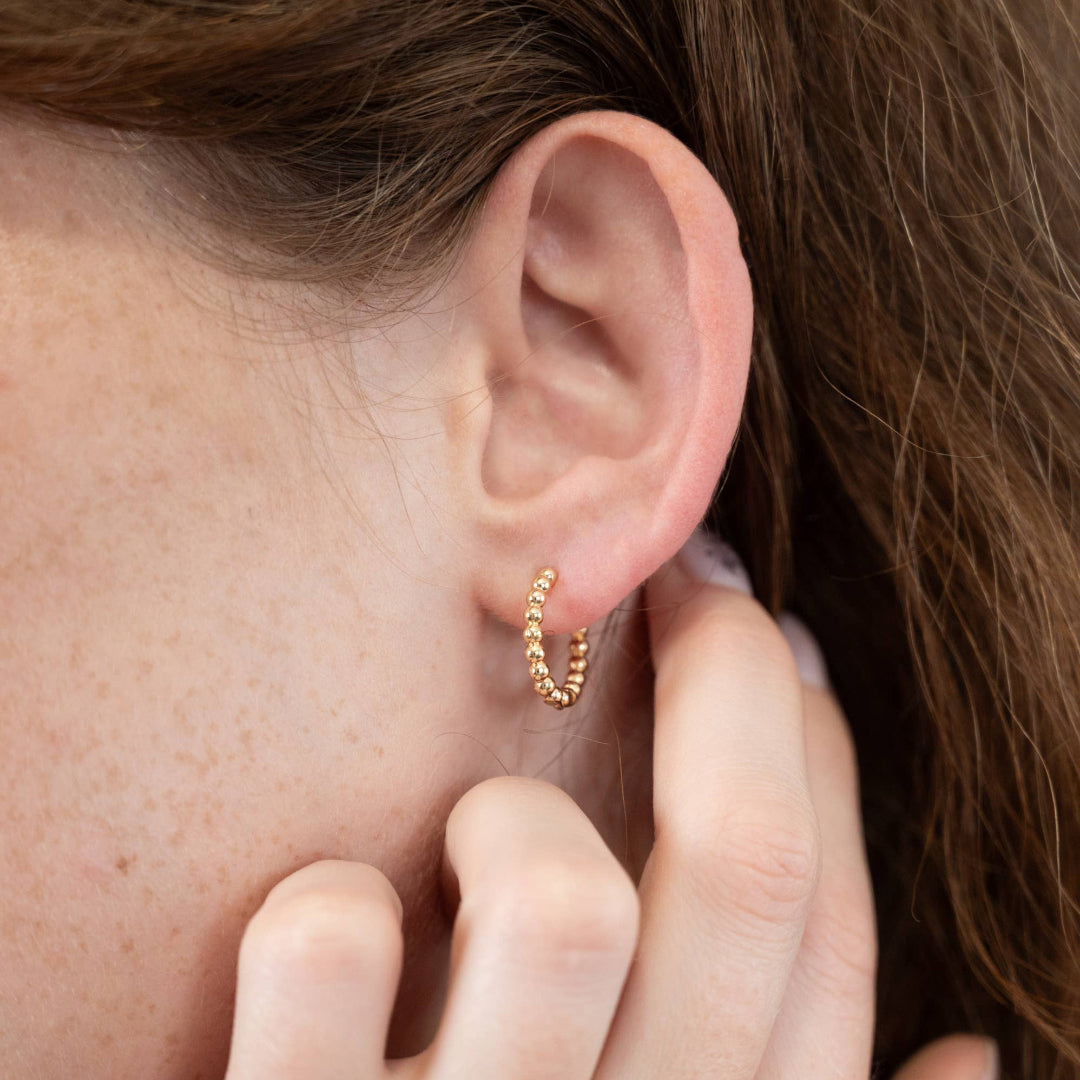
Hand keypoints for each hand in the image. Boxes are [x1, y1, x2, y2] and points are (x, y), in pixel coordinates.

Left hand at [221, 533, 997, 1079]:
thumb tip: (975, 1056)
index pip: (831, 928)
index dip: (817, 750)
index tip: (772, 638)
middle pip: (747, 865)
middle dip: (732, 670)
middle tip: (682, 582)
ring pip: (557, 898)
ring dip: (508, 825)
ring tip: (468, 838)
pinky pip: (326, 939)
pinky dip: (327, 905)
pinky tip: (333, 935)